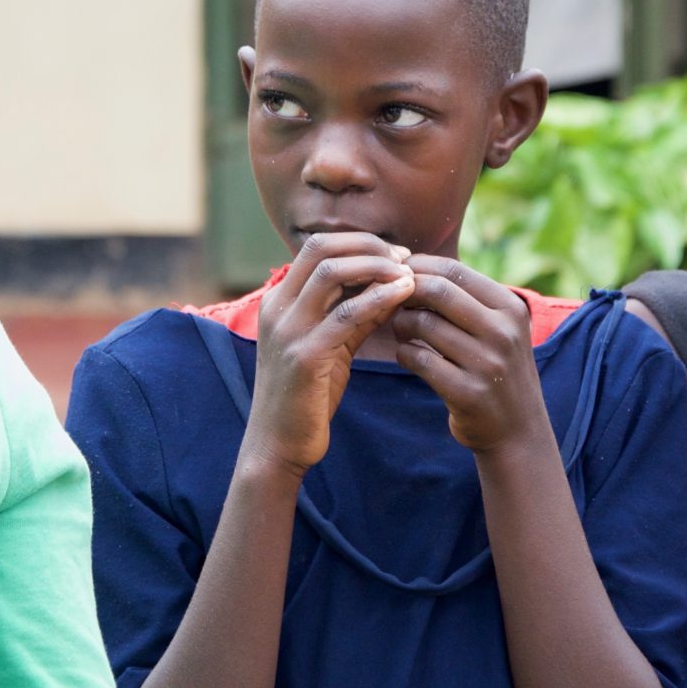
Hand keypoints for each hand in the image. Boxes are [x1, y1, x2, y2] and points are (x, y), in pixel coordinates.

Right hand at [248, 233, 417, 471]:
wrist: (278, 444)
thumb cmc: (306, 396)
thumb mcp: (330, 345)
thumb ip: (355, 314)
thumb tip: (393, 286)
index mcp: (278, 301)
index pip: (317, 247)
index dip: (358, 242)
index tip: (395, 254)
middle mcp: (277, 308)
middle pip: (321, 248)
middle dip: (368, 246)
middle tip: (405, 258)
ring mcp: (288, 330)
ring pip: (332, 273)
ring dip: (376, 267)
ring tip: (409, 274)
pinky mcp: (304, 355)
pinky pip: (347, 314)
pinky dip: (379, 298)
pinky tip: (404, 296)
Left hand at [388, 258, 546, 453]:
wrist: (517, 431)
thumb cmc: (496, 369)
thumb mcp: (498, 329)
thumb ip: (467, 300)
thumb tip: (413, 267)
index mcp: (510, 308)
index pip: (455, 271)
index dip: (419, 268)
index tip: (399, 276)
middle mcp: (502, 332)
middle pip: (437, 290)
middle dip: (406, 292)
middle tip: (392, 302)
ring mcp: (486, 363)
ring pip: (423, 324)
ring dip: (401, 324)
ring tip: (402, 330)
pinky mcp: (467, 393)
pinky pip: (418, 359)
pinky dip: (404, 354)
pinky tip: (408, 356)